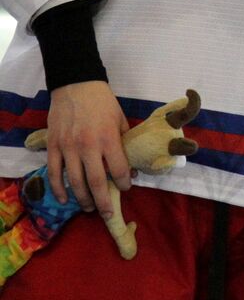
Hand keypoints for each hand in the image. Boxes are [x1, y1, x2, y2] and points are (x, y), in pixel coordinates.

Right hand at [43, 80, 130, 217]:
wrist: (76, 86)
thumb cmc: (103, 103)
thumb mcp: (120, 119)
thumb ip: (126, 143)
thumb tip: (133, 167)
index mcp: (108, 138)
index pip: (118, 168)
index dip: (125, 182)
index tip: (127, 187)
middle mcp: (88, 146)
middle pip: (96, 181)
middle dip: (103, 201)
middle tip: (108, 213)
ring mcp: (68, 148)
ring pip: (74, 181)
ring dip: (82, 198)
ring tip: (89, 208)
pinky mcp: (53, 147)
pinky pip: (54, 173)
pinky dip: (58, 188)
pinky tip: (64, 198)